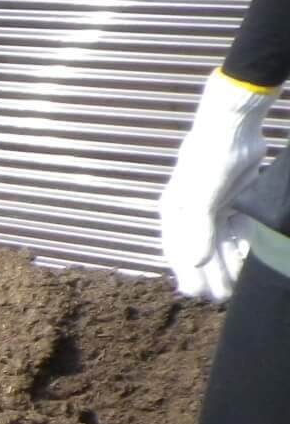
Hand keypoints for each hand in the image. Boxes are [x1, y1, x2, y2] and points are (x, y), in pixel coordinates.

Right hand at [157, 69, 279, 301]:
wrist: (234, 126)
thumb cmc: (208, 160)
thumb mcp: (200, 198)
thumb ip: (198, 232)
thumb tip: (196, 264)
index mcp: (175, 214)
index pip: (178, 252)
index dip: (187, 275)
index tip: (197, 294)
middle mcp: (192, 214)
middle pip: (202, 250)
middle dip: (211, 274)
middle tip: (222, 297)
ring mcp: (215, 207)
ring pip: (222, 243)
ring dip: (229, 263)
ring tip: (236, 286)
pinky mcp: (235, 200)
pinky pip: (238, 229)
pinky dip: (243, 244)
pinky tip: (249, 260)